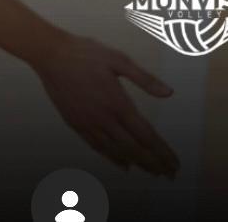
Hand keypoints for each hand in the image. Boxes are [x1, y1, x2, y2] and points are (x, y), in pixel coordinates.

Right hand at [33, 33, 178, 176]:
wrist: (53, 57)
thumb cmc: (89, 54)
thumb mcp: (121, 60)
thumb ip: (145, 79)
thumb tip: (169, 93)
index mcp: (117, 102)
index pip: (144, 133)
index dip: (160, 150)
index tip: (173, 162)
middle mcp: (103, 119)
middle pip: (132, 147)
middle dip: (153, 162)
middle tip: (169, 173)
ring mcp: (87, 124)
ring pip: (115, 151)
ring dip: (136, 162)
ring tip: (152, 171)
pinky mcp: (76, 124)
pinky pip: (97, 147)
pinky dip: (112, 157)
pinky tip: (123, 163)